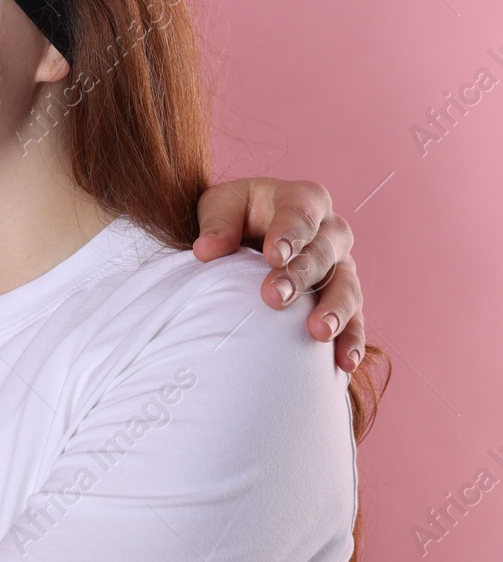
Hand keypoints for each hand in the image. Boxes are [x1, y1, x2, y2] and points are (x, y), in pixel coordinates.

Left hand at [192, 178, 363, 373]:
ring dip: (334, 310)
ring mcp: (342, 266)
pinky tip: (345, 362)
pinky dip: (351, 340)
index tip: (272, 256)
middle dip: (299, 276)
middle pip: (322, 252)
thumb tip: (206, 250)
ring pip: (347, 286)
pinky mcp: (343, 298)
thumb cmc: (233, 217)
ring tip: (317, 332)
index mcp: (302, 199)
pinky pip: (356, 320)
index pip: (301, 212)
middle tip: (272, 298)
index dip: (289, 233)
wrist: (246, 236)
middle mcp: (330, 231)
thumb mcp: (219, 207)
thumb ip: (217, 224)